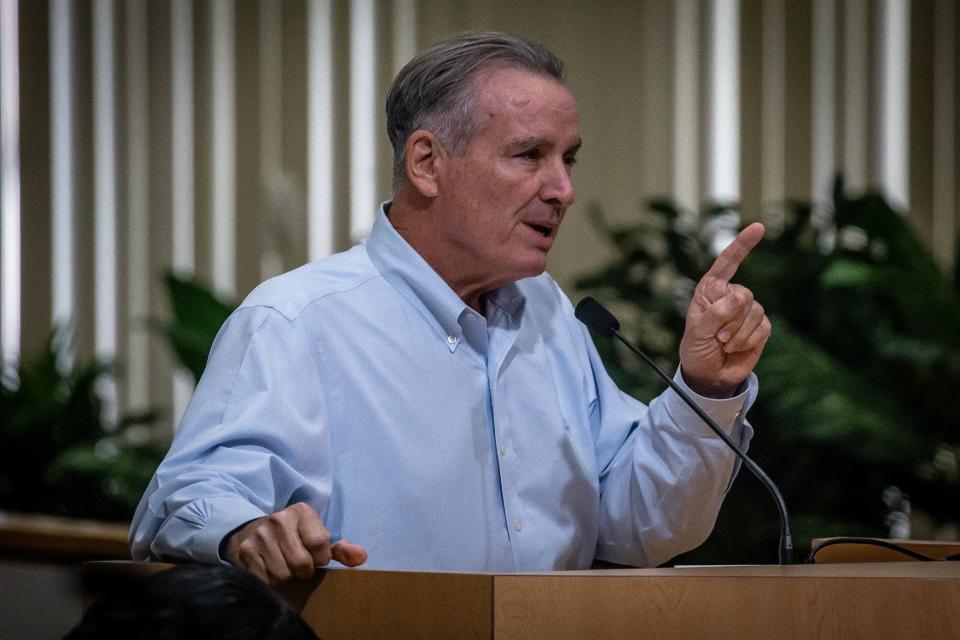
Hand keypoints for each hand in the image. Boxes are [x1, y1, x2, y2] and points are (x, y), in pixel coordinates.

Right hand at [224, 502, 366, 584]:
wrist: (254, 532)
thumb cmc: (295, 537)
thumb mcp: (318, 536)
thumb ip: (341, 549)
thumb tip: (362, 557)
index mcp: (302, 511)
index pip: (320, 543)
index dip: (321, 558)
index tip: (317, 557)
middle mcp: (279, 520)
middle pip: (301, 563)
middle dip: (305, 571)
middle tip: (301, 566)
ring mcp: (260, 535)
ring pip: (283, 575)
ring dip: (288, 578)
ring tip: (286, 567)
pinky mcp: (246, 551)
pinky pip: (265, 580)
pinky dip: (271, 581)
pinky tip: (272, 570)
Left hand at [679, 222, 770, 397]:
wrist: (709, 375)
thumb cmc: (697, 349)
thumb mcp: (698, 332)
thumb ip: (716, 313)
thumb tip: (740, 298)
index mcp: (711, 289)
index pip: (728, 262)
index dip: (742, 244)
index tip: (759, 227)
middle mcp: (731, 295)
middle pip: (744, 295)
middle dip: (730, 320)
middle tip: (717, 336)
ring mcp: (748, 310)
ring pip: (755, 313)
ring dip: (738, 334)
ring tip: (723, 343)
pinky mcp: (761, 327)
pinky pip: (763, 327)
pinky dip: (748, 341)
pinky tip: (736, 348)